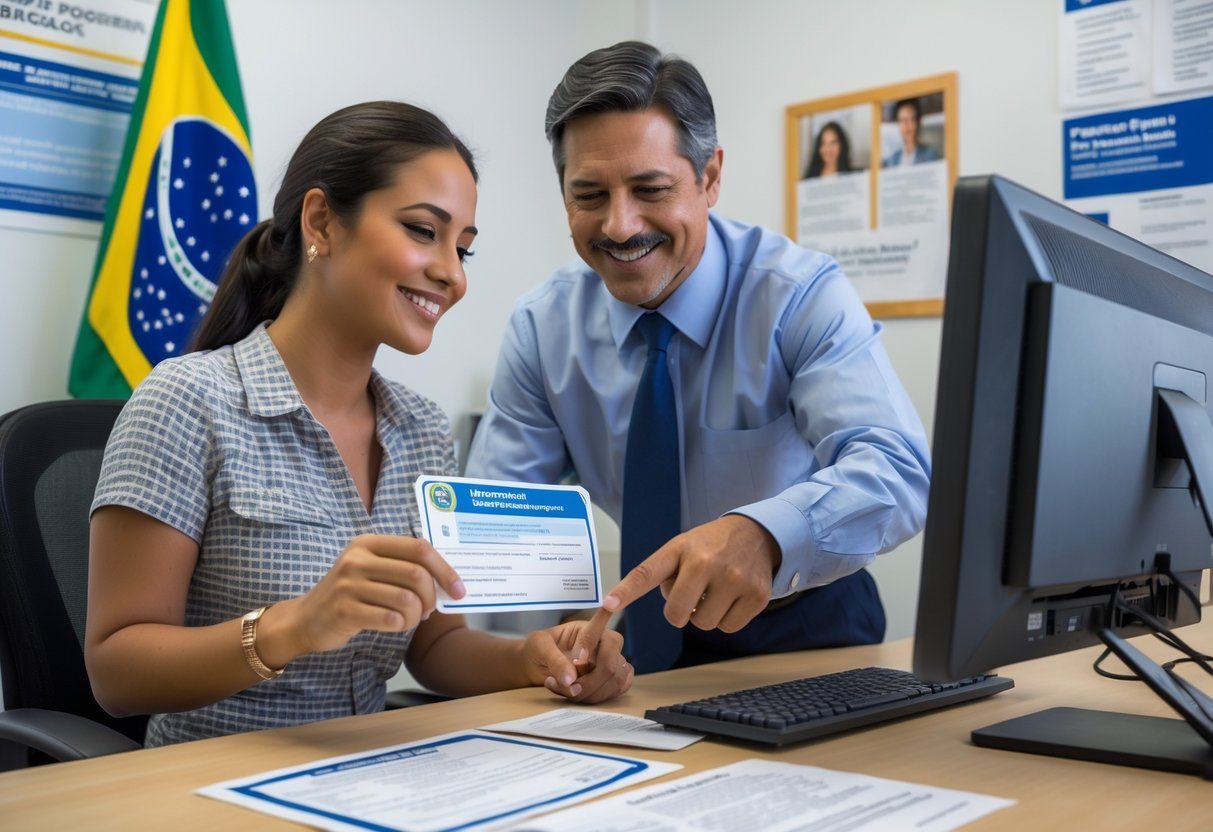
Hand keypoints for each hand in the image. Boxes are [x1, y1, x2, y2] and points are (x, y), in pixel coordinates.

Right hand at [283, 534, 465, 655]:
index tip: (459, 590)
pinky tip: (396, 625)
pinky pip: (389, 619)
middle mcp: (357, 558)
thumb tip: (448, 581)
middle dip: (432, 597)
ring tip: (411, 619)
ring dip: (417, 615)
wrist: (306, 619)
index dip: (445, 569)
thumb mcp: (372, 570)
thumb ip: (404, 568)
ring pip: (406, 599)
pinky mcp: (343, 610)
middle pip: (416, 574)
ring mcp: (348, 584)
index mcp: (369, 543)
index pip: (419, 548)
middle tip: (430, 610)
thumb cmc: (351, 594)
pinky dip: (401, 625)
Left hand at [522, 621, 631, 703]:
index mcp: (587, 627)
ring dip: (590, 693)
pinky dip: (597, 698)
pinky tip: (580, 695)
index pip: (602, 622)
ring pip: (615, 681)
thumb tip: (571, 679)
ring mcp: (612, 660)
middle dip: (589, 683)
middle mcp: (604, 642)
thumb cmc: (539, 650)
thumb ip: (556, 660)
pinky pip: (617, 690)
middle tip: (569, 687)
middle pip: (611, 664)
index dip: (596, 641)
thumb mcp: (540, 648)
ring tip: (567, 690)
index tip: (578, 659)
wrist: (536, 666)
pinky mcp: (614, 678)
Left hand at [572, 515, 779, 663]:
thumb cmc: (710, 546)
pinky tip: (731, 597)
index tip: (607, 605)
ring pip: (704, 625)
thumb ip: (661, 572)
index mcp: (681, 549)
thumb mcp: (682, 547)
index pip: (647, 572)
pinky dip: (727, 619)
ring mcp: (735, 579)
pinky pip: (728, 627)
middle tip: (691, 594)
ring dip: (704, 615)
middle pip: (676, 615)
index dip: (626, 591)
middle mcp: (707, 563)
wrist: (756, 534)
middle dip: (679, 612)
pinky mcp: (757, 595)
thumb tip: (648, 606)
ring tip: (713, 590)